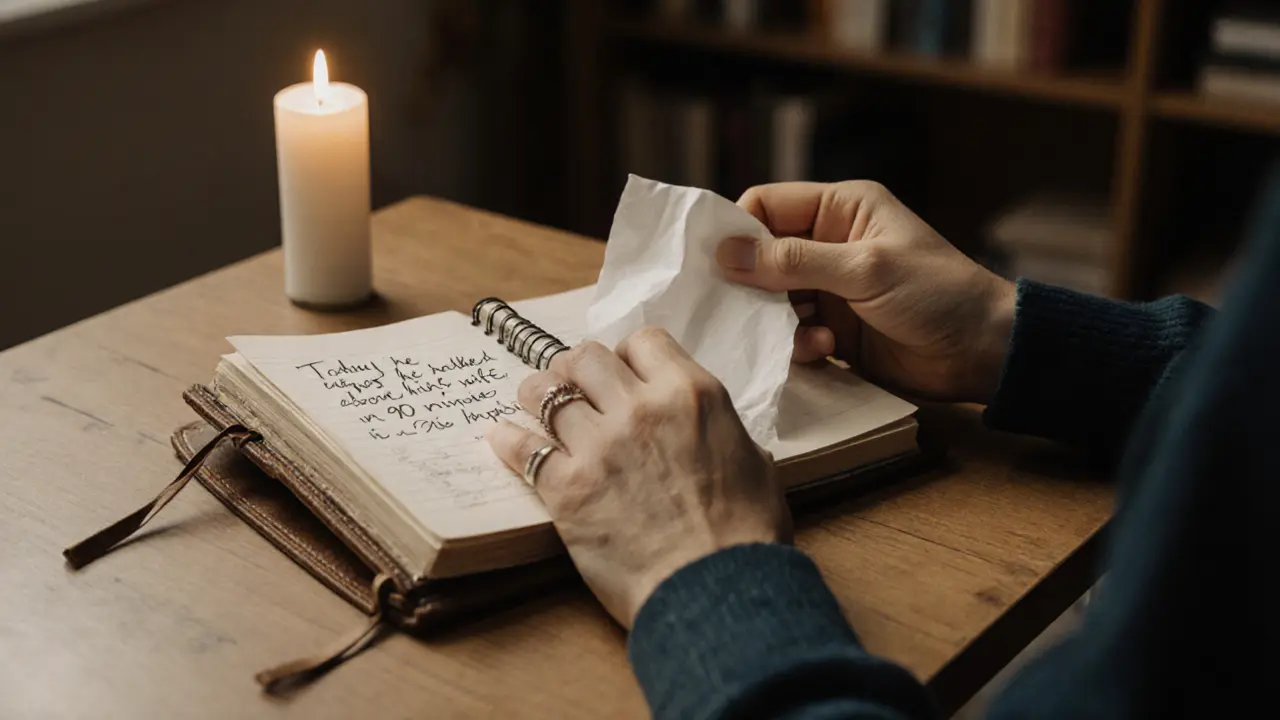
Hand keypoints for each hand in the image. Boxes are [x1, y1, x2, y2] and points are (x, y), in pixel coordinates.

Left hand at [486, 330, 789, 627]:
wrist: (718, 591)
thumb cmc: (746, 535)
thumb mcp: (753, 462)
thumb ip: (719, 430)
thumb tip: (705, 428)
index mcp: (691, 393)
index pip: (643, 341)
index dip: (630, 355)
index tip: (623, 372)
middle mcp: (640, 408)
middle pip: (586, 357)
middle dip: (576, 368)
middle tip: (573, 385)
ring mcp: (599, 446)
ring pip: (544, 392)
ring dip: (537, 394)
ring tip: (534, 404)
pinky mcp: (566, 489)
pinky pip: (522, 448)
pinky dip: (509, 440)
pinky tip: (504, 438)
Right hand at [717, 181, 1014, 403]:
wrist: (984, 352)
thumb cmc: (937, 293)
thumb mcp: (865, 268)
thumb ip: (795, 261)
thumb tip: (727, 253)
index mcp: (841, 209)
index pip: (767, 205)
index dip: (738, 230)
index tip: (715, 263)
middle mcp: (830, 244)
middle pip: (762, 256)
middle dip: (750, 282)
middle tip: (735, 307)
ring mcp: (830, 289)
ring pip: (772, 299)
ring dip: (777, 320)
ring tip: (805, 331)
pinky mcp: (834, 330)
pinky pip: (792, 333)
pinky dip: (798, 343)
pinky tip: (823, 348)